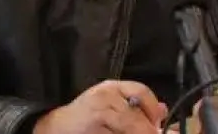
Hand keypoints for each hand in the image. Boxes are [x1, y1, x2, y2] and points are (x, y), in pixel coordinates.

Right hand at [33, 80, 167, 133]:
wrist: (54, 127)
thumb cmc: (85, 117)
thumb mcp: (109, 104)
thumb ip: (135, 105)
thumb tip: (163, 110)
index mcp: (110, 87)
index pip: (141, 91)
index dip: (153, 109)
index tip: (158, 124)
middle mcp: (104, 98)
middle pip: (136, 117)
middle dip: (147, 131)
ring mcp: (97, 116)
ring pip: (130, 129)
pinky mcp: (93, 131)